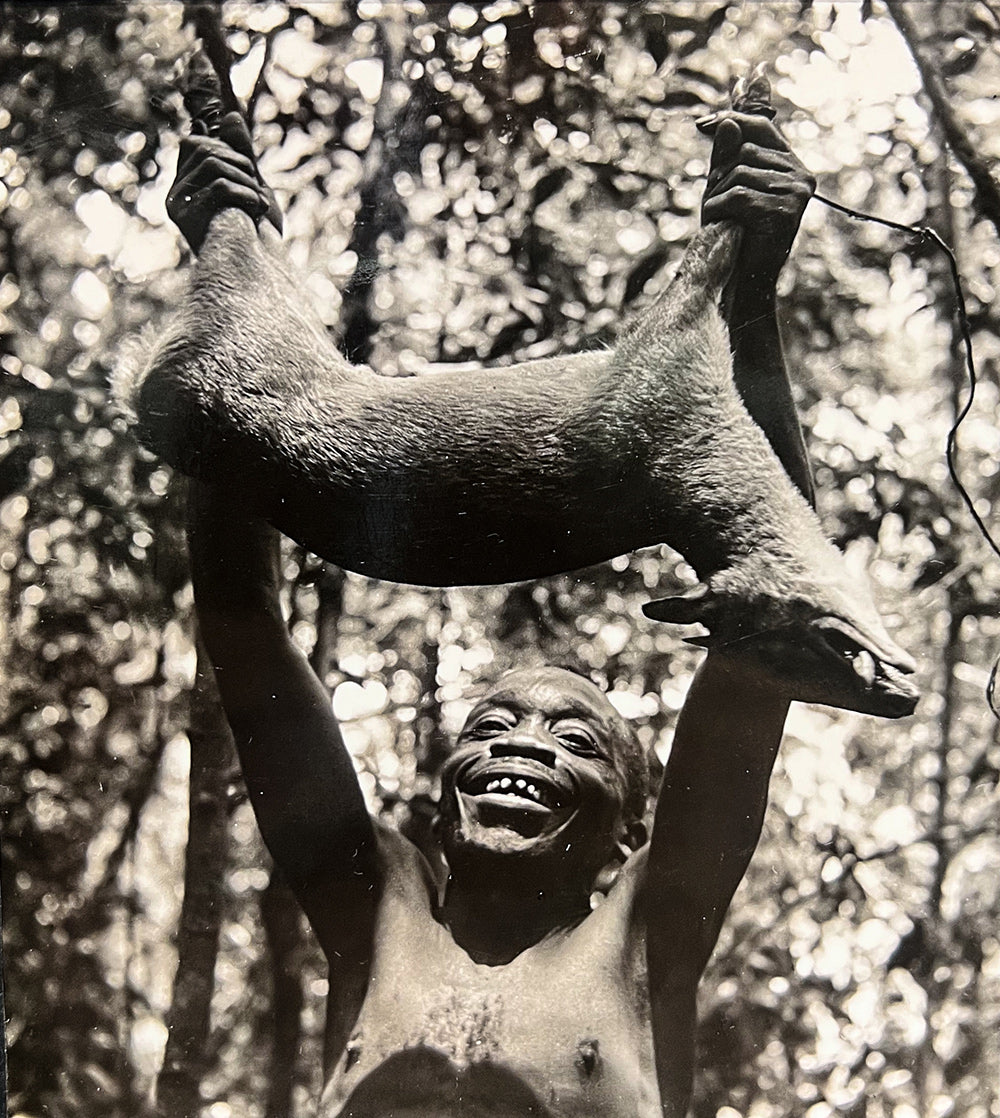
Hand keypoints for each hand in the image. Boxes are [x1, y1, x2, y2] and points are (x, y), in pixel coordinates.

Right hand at [167, 111, 282, 254]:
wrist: (262, 271)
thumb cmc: (257, 232)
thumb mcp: (250, 182)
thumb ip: (240, 151)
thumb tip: (232, 115)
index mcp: (186, 185)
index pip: (195, 142)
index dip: (226, 149)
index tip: (249, 174)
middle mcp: (176, 194)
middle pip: (203, 147)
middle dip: (240, 164)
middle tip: (256, 191)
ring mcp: (177, 205)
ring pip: (212, 162)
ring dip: (245, 180)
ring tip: (256, 203)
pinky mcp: (186, 217)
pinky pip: (220, 185)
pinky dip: (245, 194)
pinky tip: (254, 211)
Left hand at [698, 112, 814, 288]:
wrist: (745, 278)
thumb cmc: (734, 232)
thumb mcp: (726, 187)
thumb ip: (726, 155)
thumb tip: (726, 121)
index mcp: (792, 166)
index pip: (762, 127)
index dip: (731, 120)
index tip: (700, 124)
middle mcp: (801, 176)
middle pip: (745, 150)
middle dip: (719, 173)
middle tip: (714, 203)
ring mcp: (795, 194)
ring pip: (739, 171)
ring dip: (717, 195)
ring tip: (720, 218)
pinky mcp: (783, 211)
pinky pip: (738, 196)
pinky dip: (719, 210)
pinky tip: (722, 226)